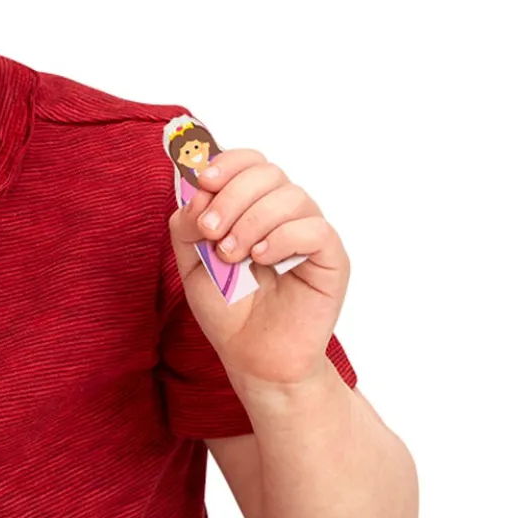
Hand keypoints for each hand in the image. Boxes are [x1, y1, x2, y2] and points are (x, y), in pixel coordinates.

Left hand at [168, 148, 349, 391]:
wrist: (252, 354)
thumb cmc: (227, 307)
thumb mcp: (191, 264)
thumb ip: (186, 226)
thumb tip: (196, 191)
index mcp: (251, 208)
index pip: (249, 162)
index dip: (227, 163)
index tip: (203, 181)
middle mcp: (283, 214)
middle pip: (268, 173)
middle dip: (232, 196)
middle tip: (211, 232)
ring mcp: (309, 233)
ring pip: (291, 196)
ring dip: (251, 221)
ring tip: (232, 255)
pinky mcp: (330, 257)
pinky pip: (314, 228)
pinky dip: (281, 238)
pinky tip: (261, 259)